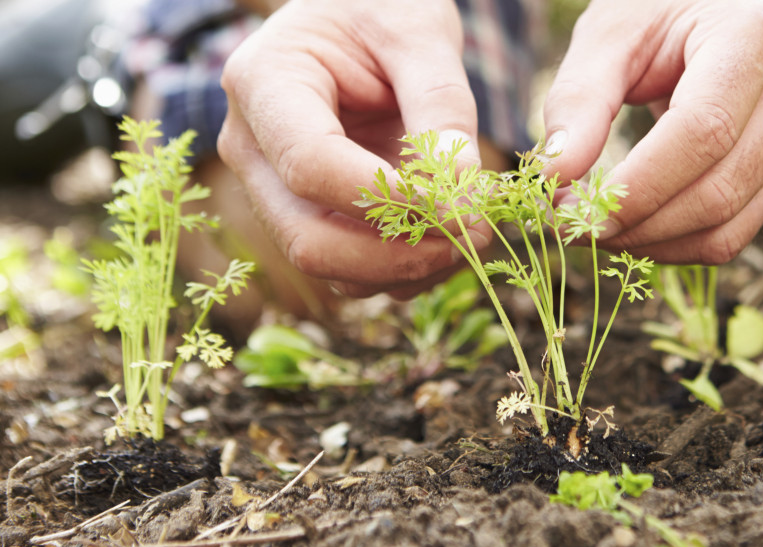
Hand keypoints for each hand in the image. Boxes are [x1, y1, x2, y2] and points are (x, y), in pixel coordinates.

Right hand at [217, 0, 486, 298]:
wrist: (366, 12)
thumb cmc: (385, 6)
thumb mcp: (419, 32)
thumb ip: (441, 104)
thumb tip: (460, 189)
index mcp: (263, 83)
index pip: (311, 165)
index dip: (389, 199)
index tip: (463, 206)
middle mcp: (253, 147)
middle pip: (307, 237)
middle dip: (398, 253)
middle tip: (476, 236)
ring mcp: (275, 189)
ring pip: (329, 266)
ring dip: (408, 270)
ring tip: (474, 236)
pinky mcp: (310, 215)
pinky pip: (351, 269)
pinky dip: (406, 271)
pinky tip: (454, 239)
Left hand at [541, 0, 762, 263]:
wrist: (714, 7)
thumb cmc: (658, 10)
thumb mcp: (611, 32)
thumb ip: (580, 99)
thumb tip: (556, 175)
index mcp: (757, 36)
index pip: (704, 132)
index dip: (637, 186)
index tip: (571, 210)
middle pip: (719, 190)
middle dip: (637, 225)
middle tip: (572, 227)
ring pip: (728, 228)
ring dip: (653, 244)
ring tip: (596, 230)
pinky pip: (732, 232)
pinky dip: (675, 244)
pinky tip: (632, 227)